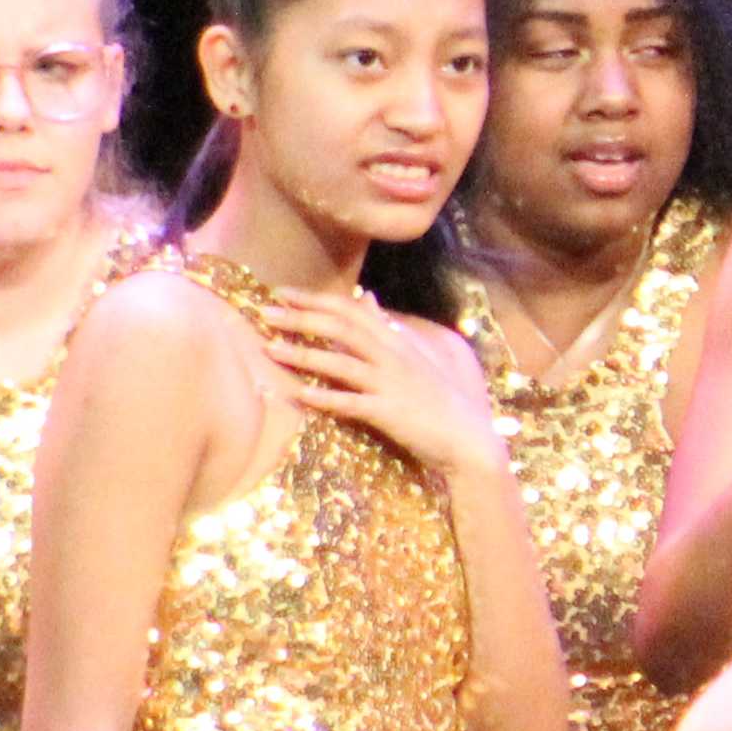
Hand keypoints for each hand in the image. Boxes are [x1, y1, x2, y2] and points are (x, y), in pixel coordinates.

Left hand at [256, 290, 497, 478]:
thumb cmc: (439, 397)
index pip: (350, 310)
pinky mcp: (390, 413)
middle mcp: (392, 356)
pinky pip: (352, 403)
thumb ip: (387, 326)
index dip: (315, 299)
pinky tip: (300, 395)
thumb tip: (366, 297)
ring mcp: (391, 384)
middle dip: (301, 317)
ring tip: (270, 349)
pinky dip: (326, 398)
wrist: (467, 438)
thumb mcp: (416, 354)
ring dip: (303, 354)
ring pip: (341, 362)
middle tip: (264, 311)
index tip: (281, 292)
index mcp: (396, 341)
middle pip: (341, 328)